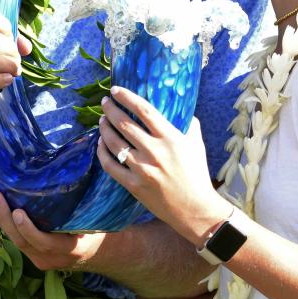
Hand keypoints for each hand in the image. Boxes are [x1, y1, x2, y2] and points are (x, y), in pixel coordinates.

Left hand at [0, 184, 107, 270]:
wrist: (106, 255)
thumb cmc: (104, 231)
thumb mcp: (98, 221)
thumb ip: (84, 206)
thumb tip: (79, 167)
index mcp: (70, 248)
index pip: (44, 243)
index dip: (29, 230)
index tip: (18, 212)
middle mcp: (51, 257)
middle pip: (21, 241)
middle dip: (3, 217)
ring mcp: (40, 258)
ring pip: (14, 239)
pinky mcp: (33, 253)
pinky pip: (15, 237)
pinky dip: (2, 219)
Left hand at [96, 86, 230, 245]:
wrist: (194, 208)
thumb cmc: (196, 174)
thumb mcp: (196, 144)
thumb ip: (188, 123)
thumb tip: (179, 107)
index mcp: (171, 138)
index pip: (144, 110)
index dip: (127, 97)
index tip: (116, 90)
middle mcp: (154, 151)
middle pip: (125, 123)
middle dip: (111, 109)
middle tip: (105, 102)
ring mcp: (142, 169)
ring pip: (114, 143)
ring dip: (104, 128)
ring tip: (102, 121)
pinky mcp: (133, 185)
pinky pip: (110, 165)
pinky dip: (102, 152)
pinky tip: (100, 144)